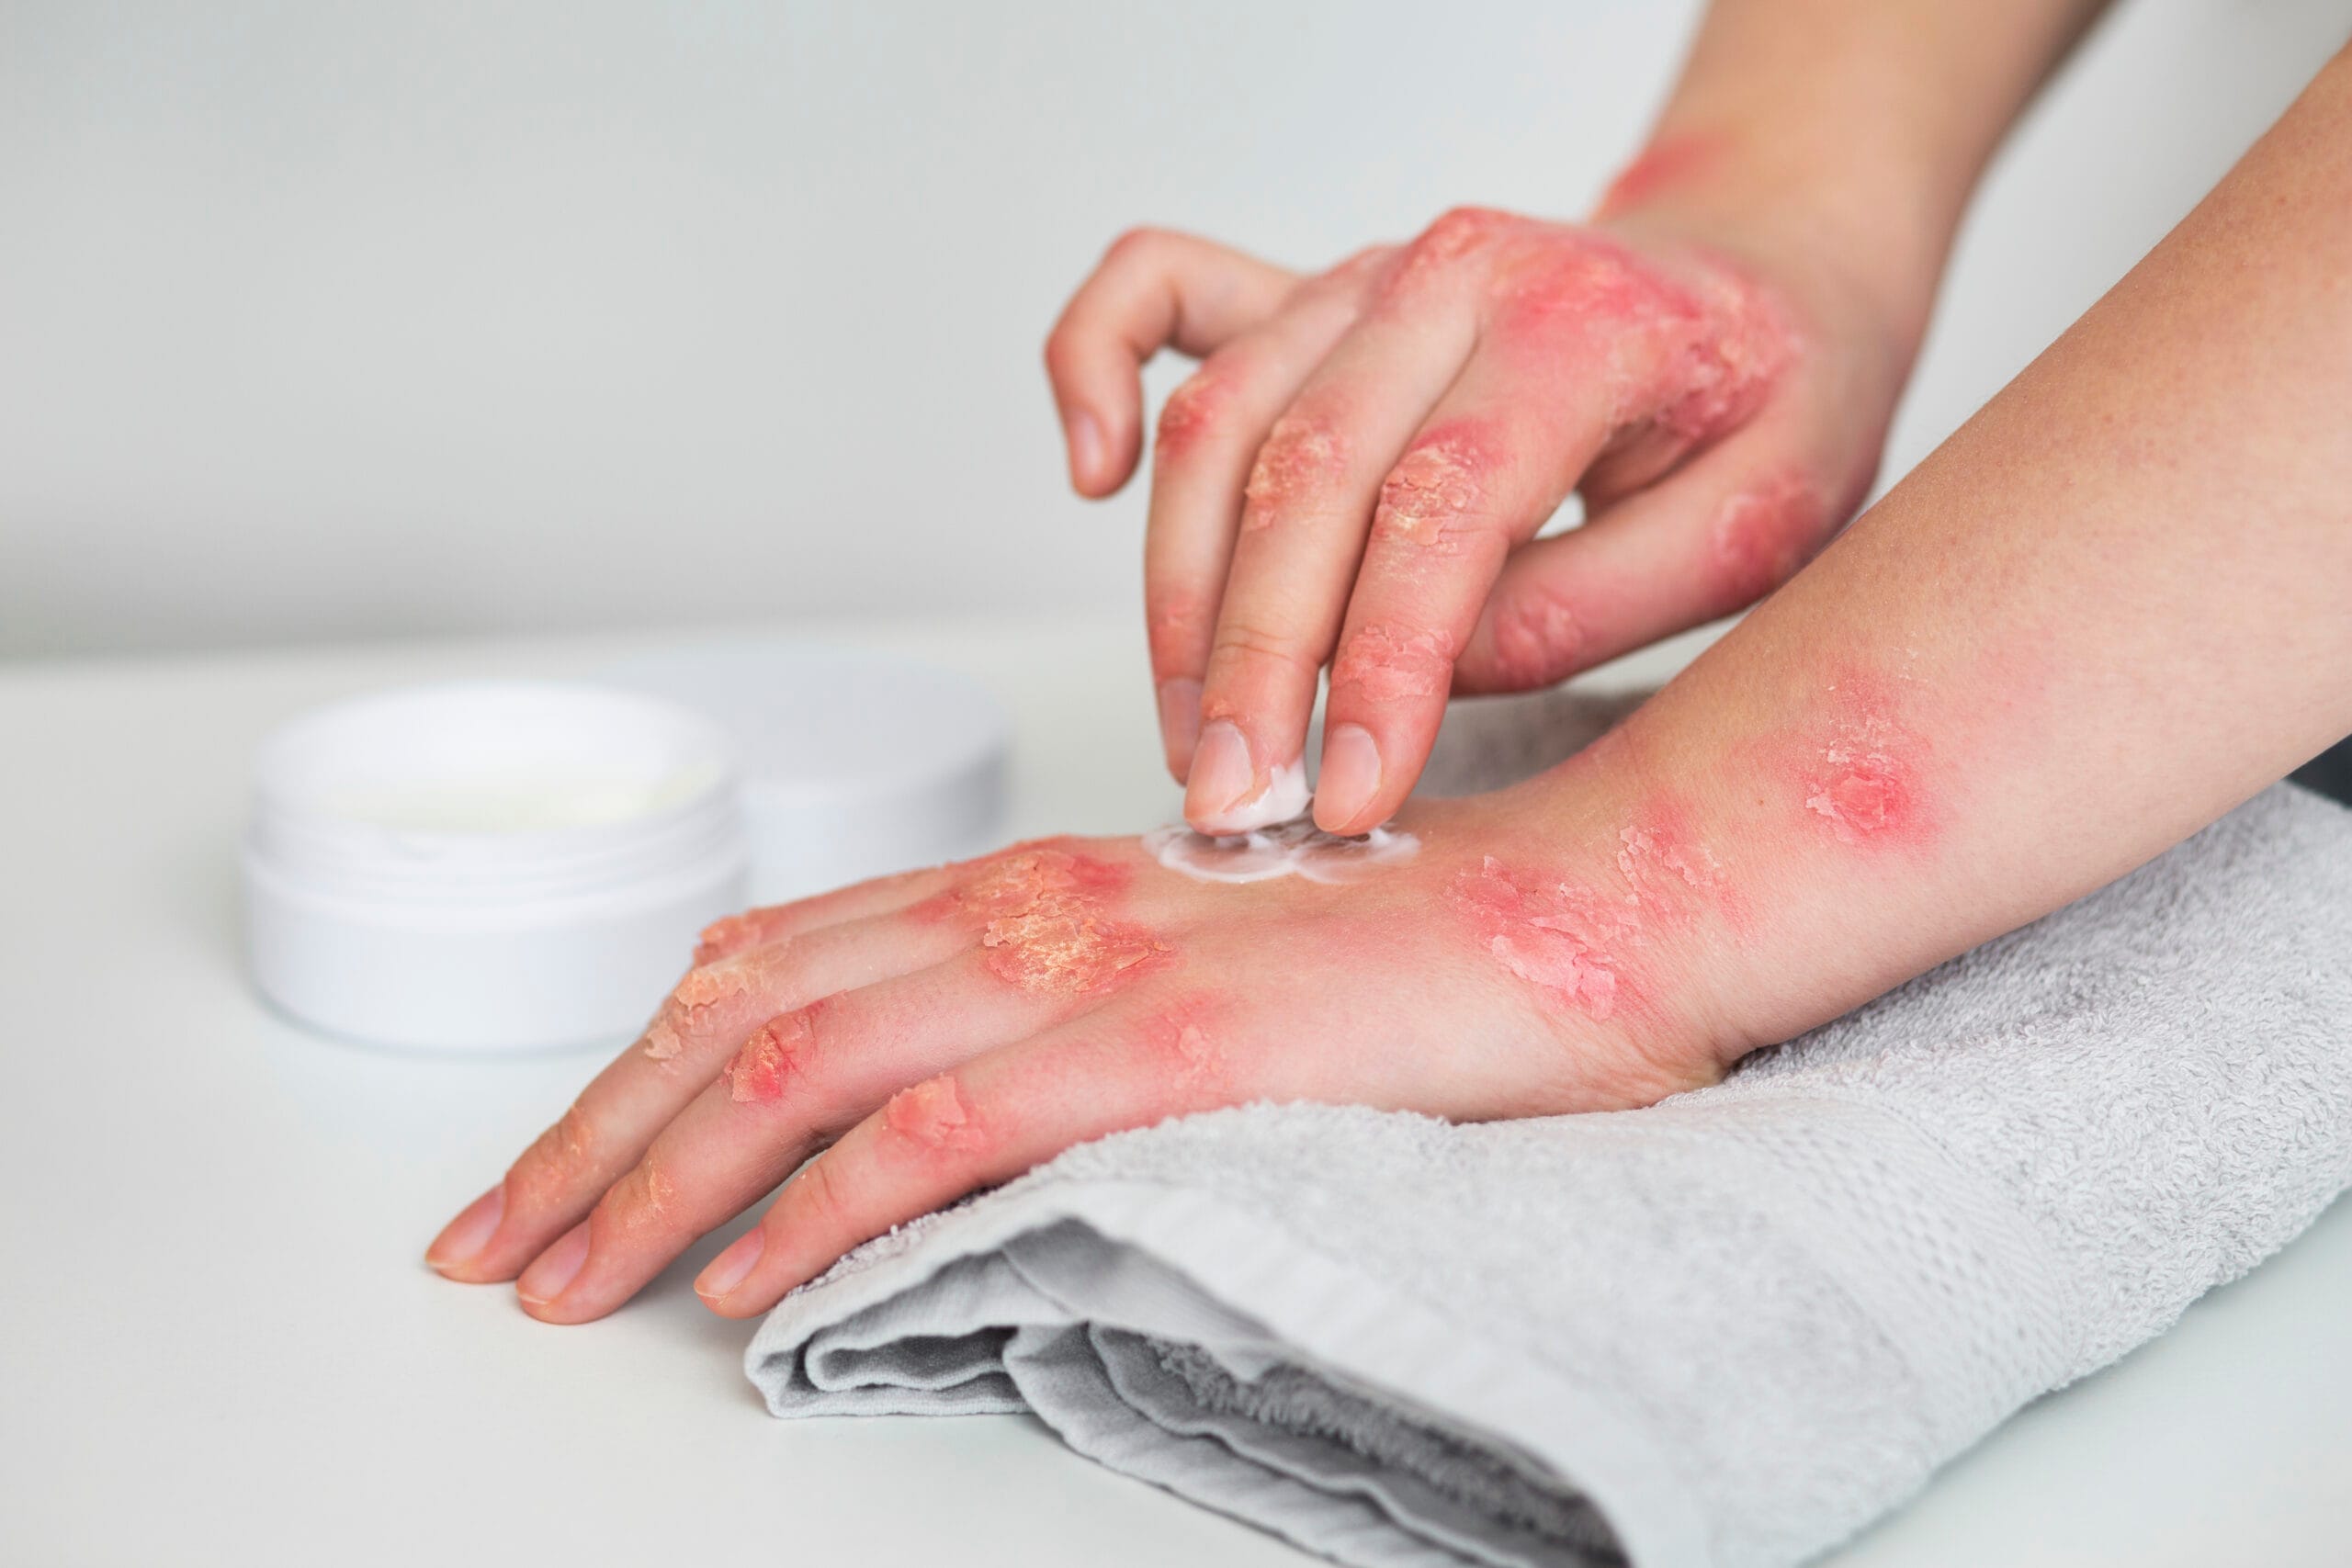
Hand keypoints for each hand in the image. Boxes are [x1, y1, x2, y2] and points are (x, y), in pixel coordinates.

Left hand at [424, 778, 1733, 1323]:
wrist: (1579, 917)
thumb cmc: (1405, 961)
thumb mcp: (1194, 966)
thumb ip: (1064, 1009)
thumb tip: (943, 1108)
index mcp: (1030, 884)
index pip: (776, 960)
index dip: (642, 1060)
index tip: (557, 1156)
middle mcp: (1027, 904)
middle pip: (744, 1009)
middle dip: (594, 1129)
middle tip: (492, 1236)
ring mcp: (1087, 966)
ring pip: (802, 1062)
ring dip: (659, 1177)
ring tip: (564, 1279)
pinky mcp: (1159, 1045)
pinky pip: (937, 1130)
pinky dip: (820, 1207)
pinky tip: (748, 1284)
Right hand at [1044, 205, 1909, 834]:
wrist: (1763, 276)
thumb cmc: (1772, 402)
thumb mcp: (1762, 526)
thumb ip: (1593, 601)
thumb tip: (1424, 674)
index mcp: (1581, 319)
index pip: (1442, 505)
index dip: (1381, 669)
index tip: (1350, 799)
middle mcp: (1451, 274)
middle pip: (1300, 469)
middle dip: (1253, 662)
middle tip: (1234, 804)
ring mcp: (1365, 273)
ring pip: (1216, 422)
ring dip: (1180, 593)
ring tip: (1193, 737)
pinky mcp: (1310, 292)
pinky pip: (1159, 289)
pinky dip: (1094, 362)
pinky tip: (1090, 474)